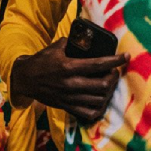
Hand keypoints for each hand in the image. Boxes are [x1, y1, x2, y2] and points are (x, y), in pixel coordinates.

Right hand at [10, 38, 126, 122]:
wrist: (25, 80)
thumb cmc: (41, 61)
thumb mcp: (55, 48)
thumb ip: (72, 43)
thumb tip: (86, 38)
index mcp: (69, 67)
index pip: (98, 64)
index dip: (115, 60)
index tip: (126, 56)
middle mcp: (71, 84)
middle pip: (102, 85)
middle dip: (113, 77)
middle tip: (114, 72)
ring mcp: (70, 98)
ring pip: (98, 99)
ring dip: (108, 92)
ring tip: (109, 84)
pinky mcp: (67, 107)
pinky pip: (89, 113)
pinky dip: (99, 108)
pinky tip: (101, 100)